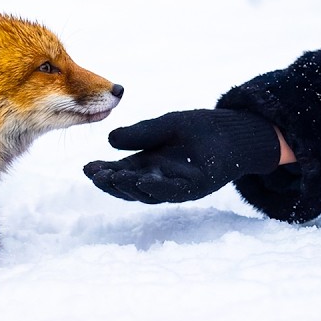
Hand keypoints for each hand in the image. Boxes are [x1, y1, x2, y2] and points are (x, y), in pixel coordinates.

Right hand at [83, 109, 281, 203]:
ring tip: (111, 178)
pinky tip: (142, 181)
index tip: (86, 168)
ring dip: (128, 187)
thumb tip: (110, 140)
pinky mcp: (196, 186)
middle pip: (129, 186)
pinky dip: (157, 188)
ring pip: (148, 193)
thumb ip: (140, 134)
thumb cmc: (198, 129)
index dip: (103, 172)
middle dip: (111, 182)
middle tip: (94, 175)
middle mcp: (159, 179)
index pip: (120, 172)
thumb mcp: (164, 126)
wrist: (233, 132)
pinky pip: (173, 190)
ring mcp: (177, 185)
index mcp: (147, 165)